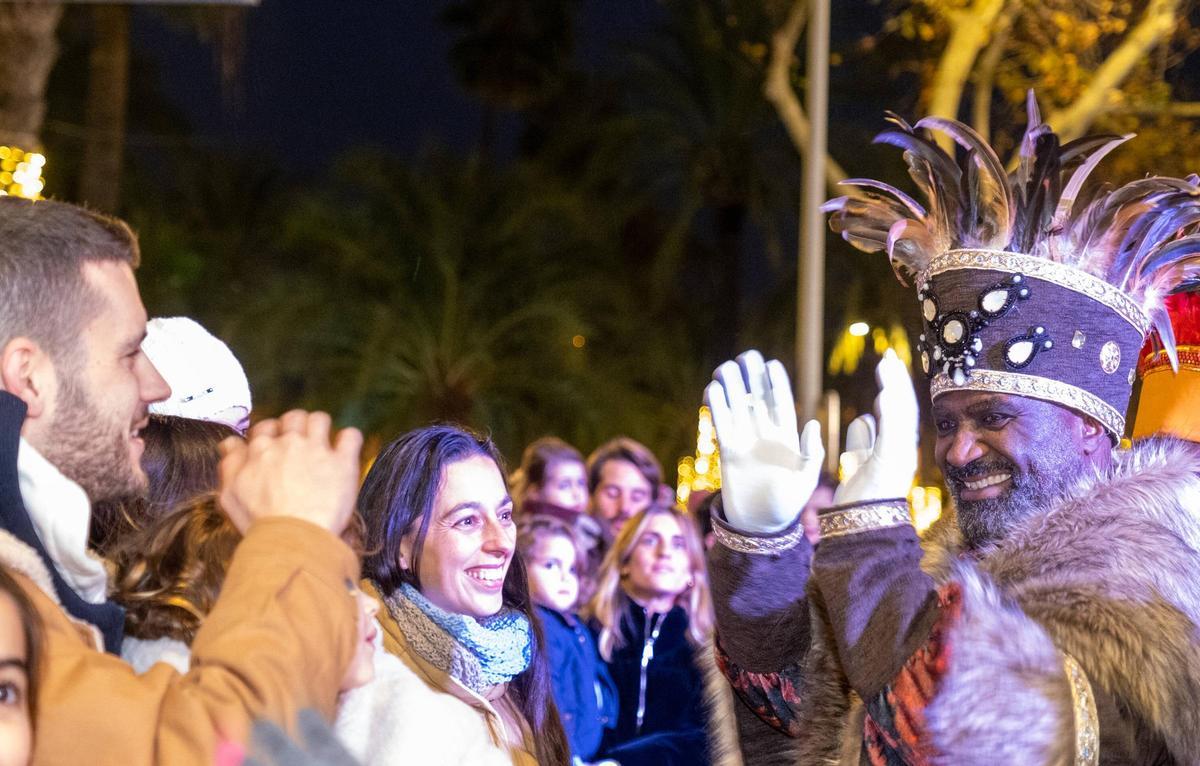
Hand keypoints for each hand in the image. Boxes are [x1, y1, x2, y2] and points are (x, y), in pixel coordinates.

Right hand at [218, 410, 362, 534]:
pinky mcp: (342, 462)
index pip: (265, 427)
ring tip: (322, 442)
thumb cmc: (260, 523)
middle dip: (296, 425)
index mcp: (260, 450)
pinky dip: (350, 439)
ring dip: (320, 427)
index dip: (270, 434)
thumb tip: (229, 444)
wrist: (291, 539)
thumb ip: (230, 465)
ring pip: (320, 419)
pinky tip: (345, 449)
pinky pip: (351, 436)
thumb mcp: (230, 496)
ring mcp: (317, 450)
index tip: (275, 446)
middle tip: (300, 442)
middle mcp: (289, 444)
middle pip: (293, 417)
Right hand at [705, 350, 823, 533]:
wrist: (762, 525)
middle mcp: (765, 434)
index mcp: (787, 436)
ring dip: (732, 387)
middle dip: (752, 377)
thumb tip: (812, 425)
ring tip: (726, 367)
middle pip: (757, 398)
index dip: (777, 383)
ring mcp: (746, 441)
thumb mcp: (807, 478)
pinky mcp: (728, 451)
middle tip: (747, 356)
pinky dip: (717, 408)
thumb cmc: (789, 504)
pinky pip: (722, 424)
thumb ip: (811, 452)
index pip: (782, 403)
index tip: (771, 364)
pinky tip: (713, 390)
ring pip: (738, 407)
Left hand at [833, 349, 918, 504]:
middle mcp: (900, 451)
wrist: (862, 531)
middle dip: (896, 381)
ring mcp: (898, 457)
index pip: (895, 412)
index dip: (892, 387)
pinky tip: (885, 392)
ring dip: (894, 388)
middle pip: (902, 408)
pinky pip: (893, 433)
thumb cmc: (860, 502)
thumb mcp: (858, 464)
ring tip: (887, 365)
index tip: (885, 367)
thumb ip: (861, 443)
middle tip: (888, 357)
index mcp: (892, 450)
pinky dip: (891, 412)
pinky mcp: (890, 464)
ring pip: (901, 416)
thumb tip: (862, 421)